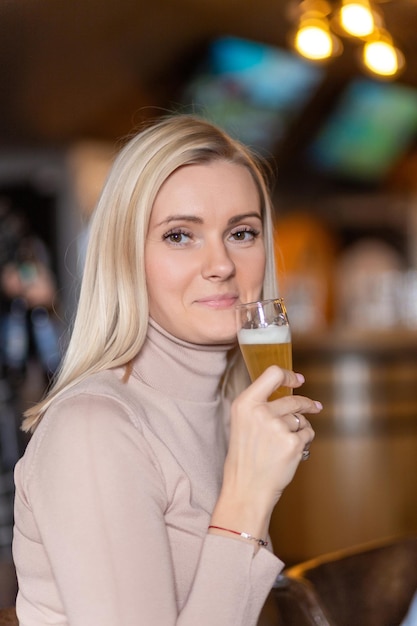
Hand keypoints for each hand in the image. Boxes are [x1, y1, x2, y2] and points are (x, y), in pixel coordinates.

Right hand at [213, 366, 319, 538]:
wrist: (246, 489)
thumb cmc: (244, 458)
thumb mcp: (242, 424)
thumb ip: (259, 406)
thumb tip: (287, 392)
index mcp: (244, 404)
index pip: (272, 374)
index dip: (288, 375)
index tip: (298, 380)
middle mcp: (260, 412)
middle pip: (292, 400)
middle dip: (306, 404)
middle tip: (314, 407)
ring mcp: (277, 427)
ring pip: (301, 419)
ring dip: (301, 428)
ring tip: (287, 443)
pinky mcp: (292, 443)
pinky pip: (307, 434)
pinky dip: (304, 441)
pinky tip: (292, 452)